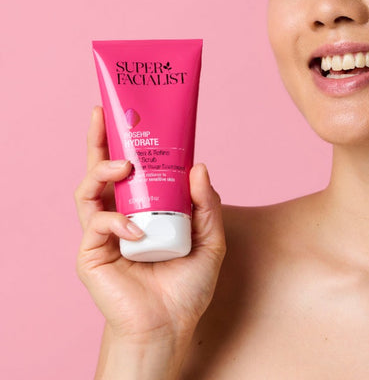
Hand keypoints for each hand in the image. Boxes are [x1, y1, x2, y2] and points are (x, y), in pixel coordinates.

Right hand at [75, 107, 225, 345]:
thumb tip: (199, 166)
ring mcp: (104, 234)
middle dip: (99, 140)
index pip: (133, 170)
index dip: (129, 143)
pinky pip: (97, 225)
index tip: (131, 114)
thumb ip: (206, 204)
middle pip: (102, 170)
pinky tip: (135, 230)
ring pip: (89, 190)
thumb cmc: (187, 284)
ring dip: (103, 171)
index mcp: (145, 208)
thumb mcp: (209, 239)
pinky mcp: (92, 254)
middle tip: (101, 114)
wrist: (171, 325)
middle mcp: (121, 215)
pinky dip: (116, 222)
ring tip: (124, 165)